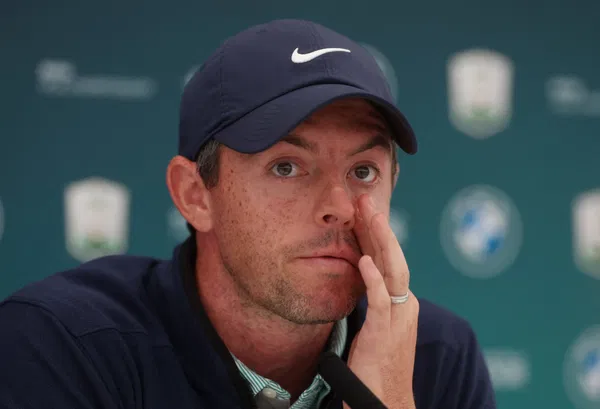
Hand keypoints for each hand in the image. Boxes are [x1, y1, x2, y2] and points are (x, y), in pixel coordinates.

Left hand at [345, 194, 418, 408]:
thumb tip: (359, 275)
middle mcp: (405, 305)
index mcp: (402, 302)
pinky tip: (363, 261)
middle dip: (380, 227)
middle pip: (394, 257)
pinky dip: (373, 280)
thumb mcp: (376, 326)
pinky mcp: (384, 333)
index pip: (388, 260)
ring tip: (370, 215)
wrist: (385, 400)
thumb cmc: (377, 366)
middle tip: (367, 199)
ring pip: (393, 271)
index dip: (377, 234)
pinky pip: (380, 301)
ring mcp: (397, 318)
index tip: (366, 210)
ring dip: (381, 241)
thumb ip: (371, 300)